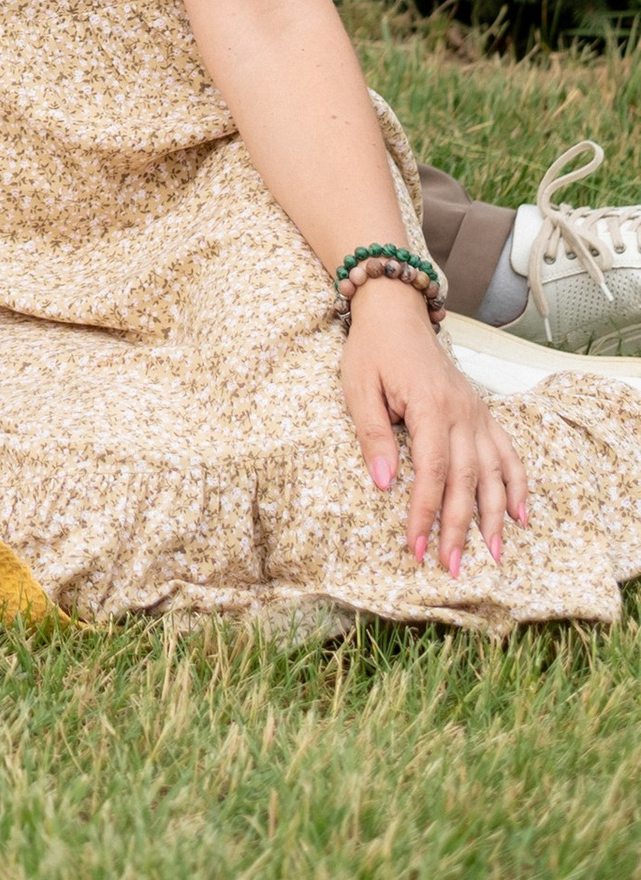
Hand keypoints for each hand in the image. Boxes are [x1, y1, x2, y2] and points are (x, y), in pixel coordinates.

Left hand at [340, 279, 530, 574]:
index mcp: (430, 406)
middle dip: (459, 527)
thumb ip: (374, 435)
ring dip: (495, 516)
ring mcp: (477, 413)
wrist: (397, 313)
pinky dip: (517, 484)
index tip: (418, 547)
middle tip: (450, 566)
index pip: (432, 472)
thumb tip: (385, 484)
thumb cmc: (372, 350)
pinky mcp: (481, 413)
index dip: (426, 513)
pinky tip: (521, 516)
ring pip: (493, 472)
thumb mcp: (358, 387)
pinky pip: (507, 452)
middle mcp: (462, 413)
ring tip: (495, 556)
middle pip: (466, 480)